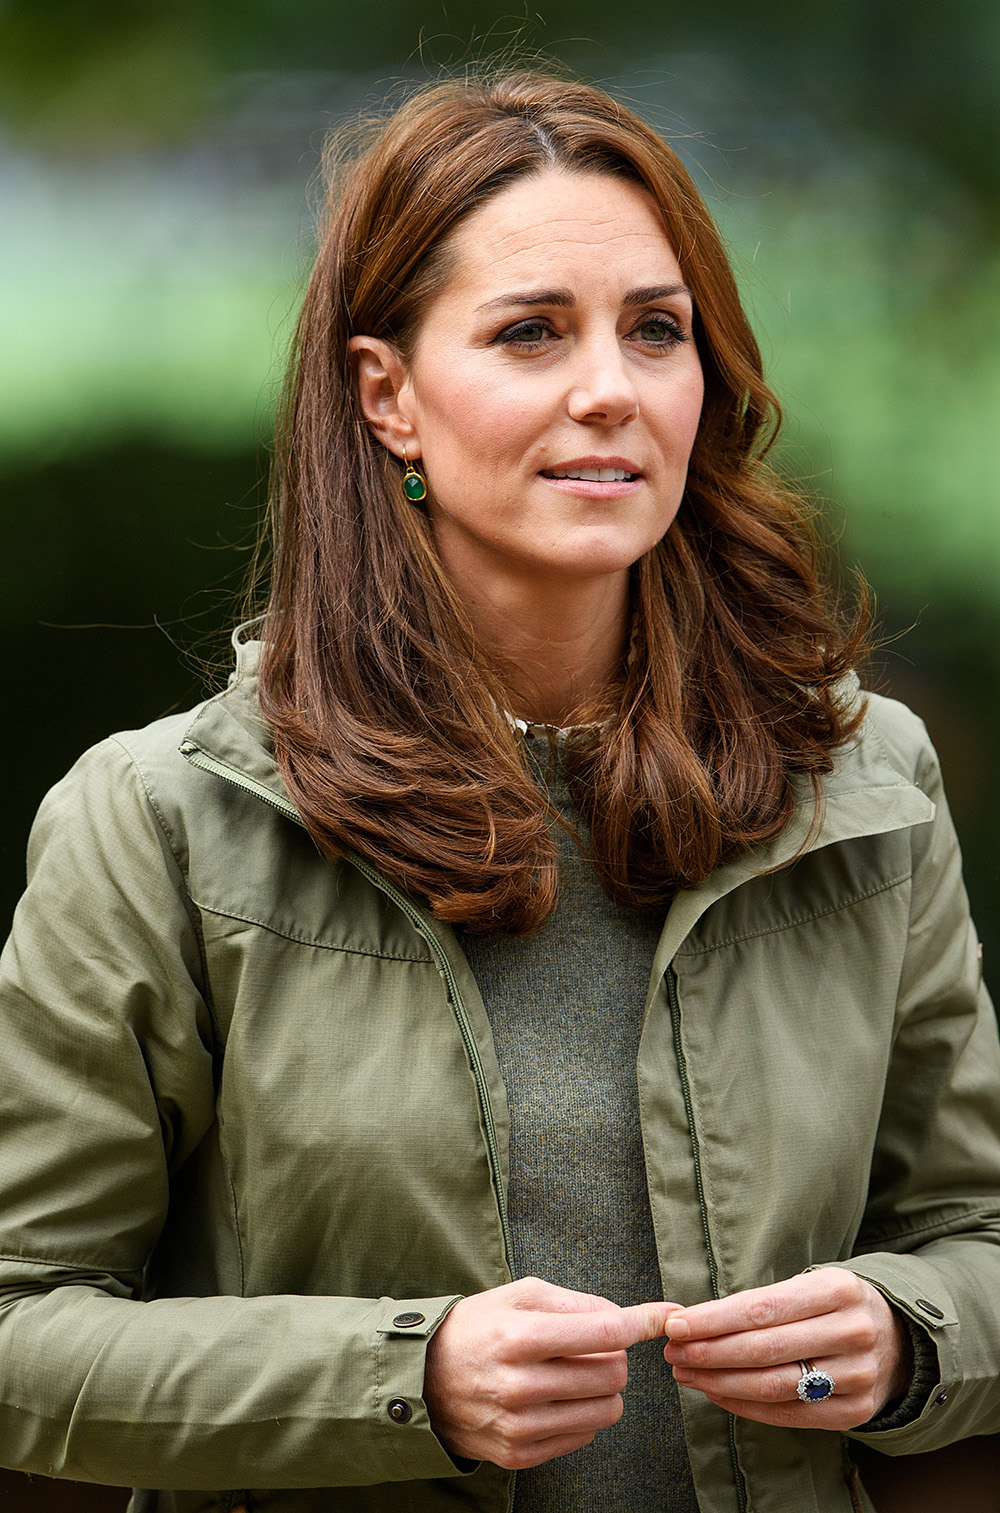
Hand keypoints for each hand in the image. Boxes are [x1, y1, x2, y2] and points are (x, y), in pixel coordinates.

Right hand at [423, 1276, 673, 1468]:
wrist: (422, 1379)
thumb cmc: (476, 1328)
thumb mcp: (518, 1296)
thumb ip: (574, 1303)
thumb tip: (622, 1316)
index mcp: (521, 1338)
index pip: (604, 1333)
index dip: (642, 1321)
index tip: (667, 1314)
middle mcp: (521, 1385)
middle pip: (613, 1375)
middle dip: (614, 1357)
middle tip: (593, 1349)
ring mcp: (520, 1425)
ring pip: (606, 1411)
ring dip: (605, 1390)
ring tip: (578, 1374)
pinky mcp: (519, 1454)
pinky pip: (583, 1437)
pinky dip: (582, 1415)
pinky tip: (558, 1398)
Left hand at [661, 1270, 911, 1429]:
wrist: (897, 1340)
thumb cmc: (833, 1306)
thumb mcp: (808, 1286)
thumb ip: (759, 1303)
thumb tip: (693, 1321)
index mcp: (839, 1290)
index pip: (763, 1309)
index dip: (714, 1320)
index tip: (676, 1324)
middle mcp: (853, 1332)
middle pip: (765, 1350)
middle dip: (710, 1352)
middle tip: (673, 1352)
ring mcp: (858, 1376)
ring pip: (774, 1385)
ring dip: (720, 1382)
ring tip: (687, 1372)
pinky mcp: (856, 1411)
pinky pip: (789, 1414)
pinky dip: (746, 1406)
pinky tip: (717, 1393)